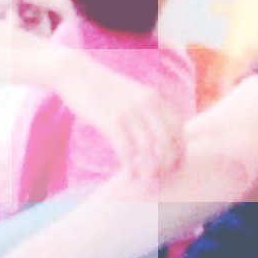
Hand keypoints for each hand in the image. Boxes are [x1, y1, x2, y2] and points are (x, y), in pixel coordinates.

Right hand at [56, 53, 184, 184]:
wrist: (77, 74)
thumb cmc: (103, 89)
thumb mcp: (132, 94)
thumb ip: (147, 109)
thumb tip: (158, 134)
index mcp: (154, 98)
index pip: (177, 129)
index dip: (180, 151)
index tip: (176, 166)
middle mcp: (146, 104)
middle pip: (167, 142)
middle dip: (169, 165)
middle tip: (163, 179)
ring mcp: (129, 112)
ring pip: (148, 149)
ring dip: (150, 170)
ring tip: (147, 183)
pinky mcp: (111, 120)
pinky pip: (126, 150)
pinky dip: (130, 166)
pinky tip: (129, 175)